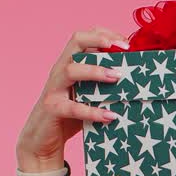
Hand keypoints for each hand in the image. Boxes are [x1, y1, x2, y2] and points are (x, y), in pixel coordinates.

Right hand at [15, 26, 130, 171]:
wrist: (42, 142)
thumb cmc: (69, 116)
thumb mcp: (87, 95)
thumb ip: (102, 84)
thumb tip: (134, 79)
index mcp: (69, 63)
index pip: (84, 37)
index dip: (105, 34)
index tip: (126, 42)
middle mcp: (60, 70)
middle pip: (76, 42)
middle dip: (100, 40)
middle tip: (124, 49)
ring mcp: (54, 88)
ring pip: (71, 70)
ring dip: (96, 71)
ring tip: (117, 77)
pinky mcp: (53, 109)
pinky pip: (73, 108)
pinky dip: (92, 111)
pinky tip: (110, 116)